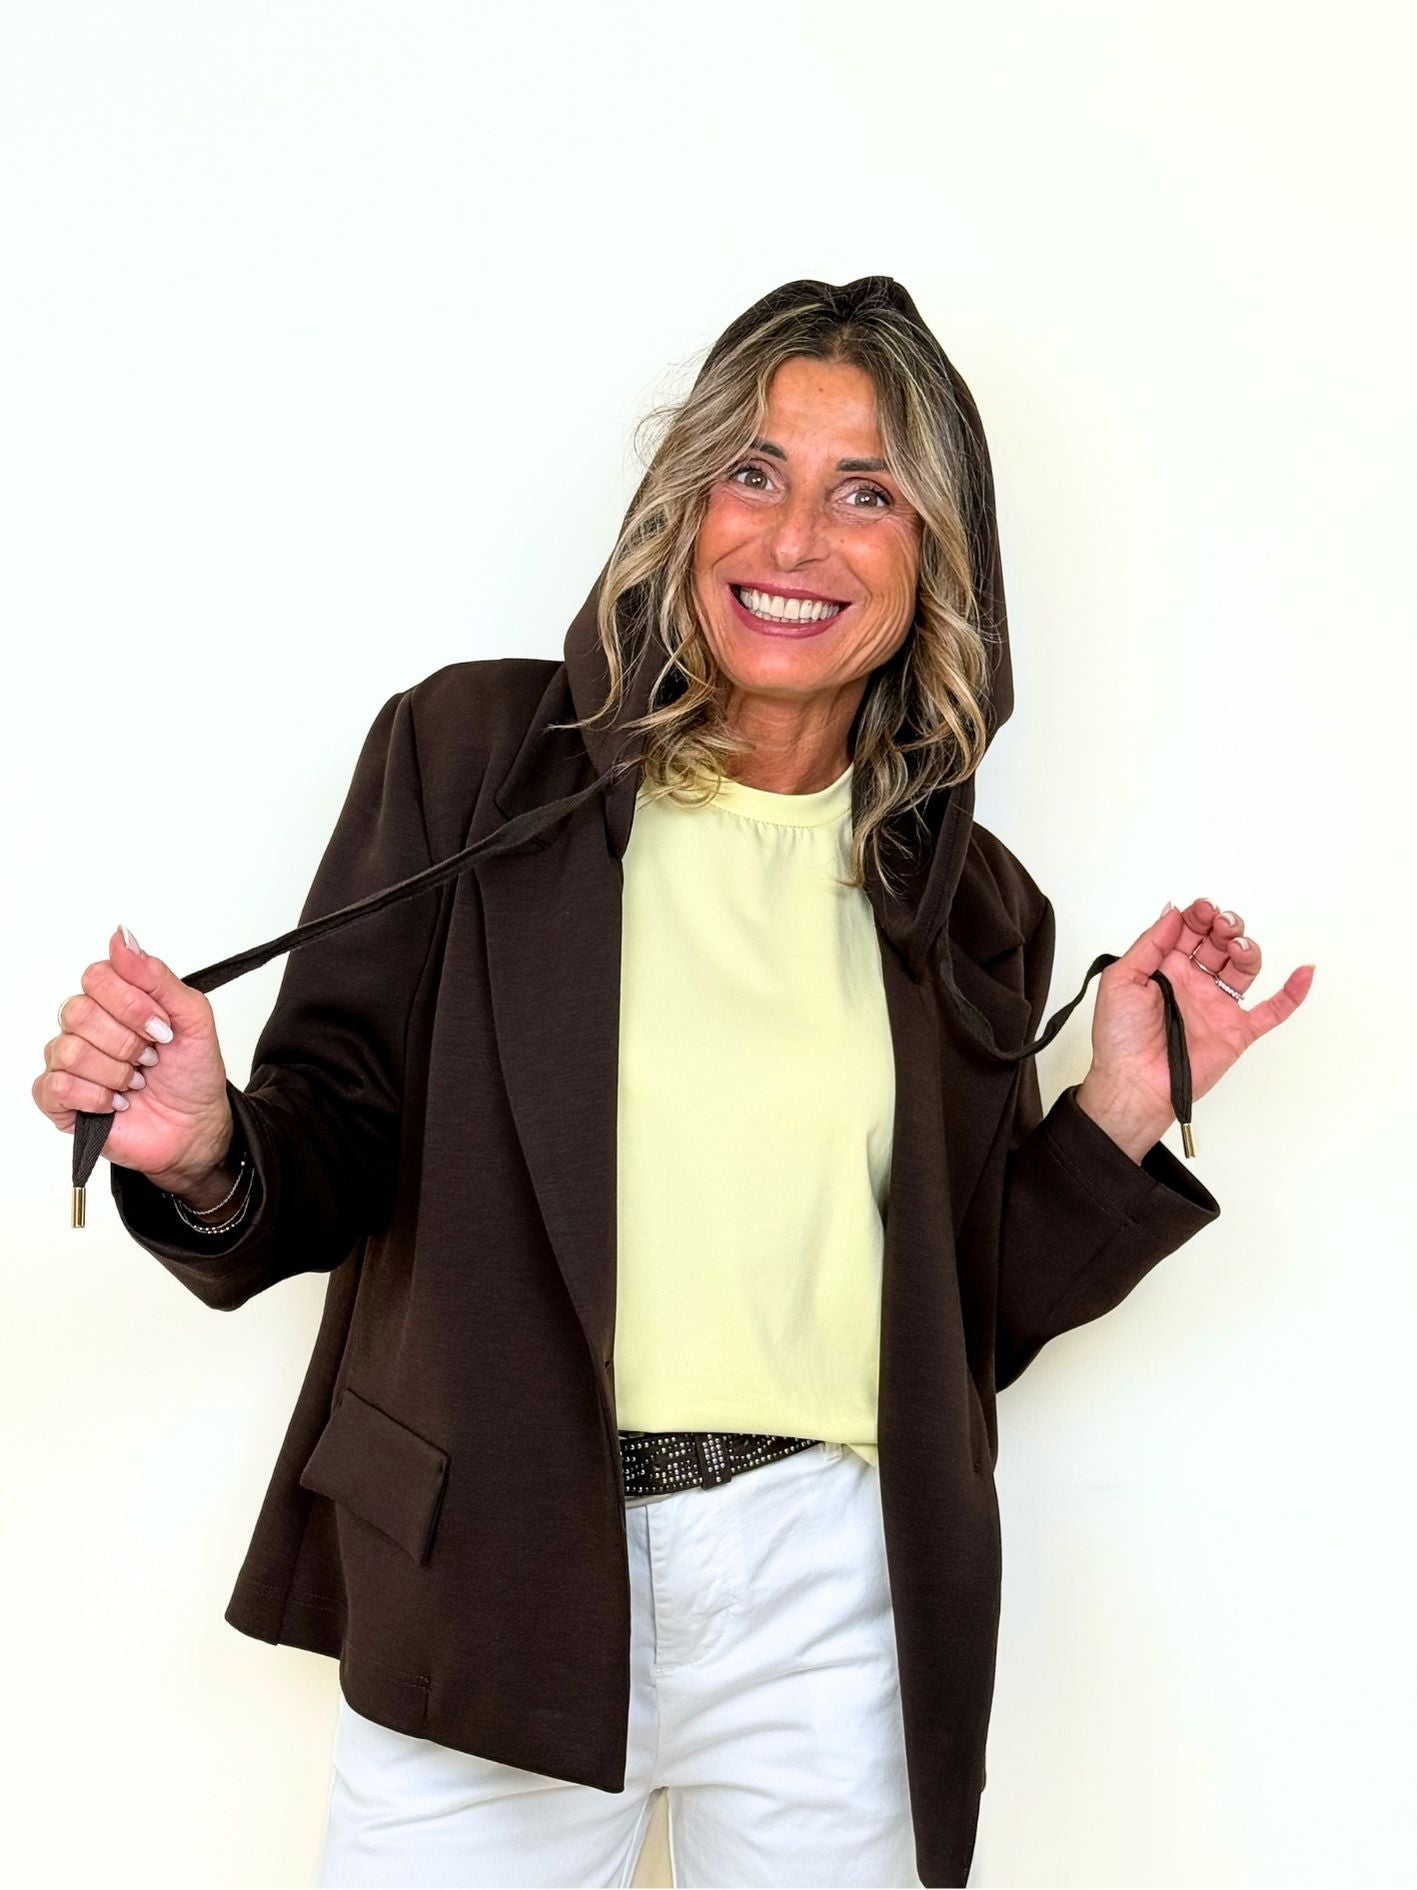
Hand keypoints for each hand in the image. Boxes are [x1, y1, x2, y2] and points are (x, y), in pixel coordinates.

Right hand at [34, 924, 234, 1190]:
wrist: (197, 1127)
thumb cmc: (192, 1073)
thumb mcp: (192, 1018)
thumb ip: (157, 976)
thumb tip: (122, 936)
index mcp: (115, 1001)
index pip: (97, 976)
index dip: (132, 1003)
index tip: (163, 1027)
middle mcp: (87, 1026)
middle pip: (78, 1011)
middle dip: (128, 1040)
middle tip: (152, 1058)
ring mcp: (69, 1062)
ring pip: (69, 1050)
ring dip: (116, 1071)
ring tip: (137, 1082)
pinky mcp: (60, 1100)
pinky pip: (54, 1085)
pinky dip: (95, 1096)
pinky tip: (116, 1102)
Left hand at [1076, 898, 1315, 1154]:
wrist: (1133, 1083)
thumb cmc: (1119, 1038)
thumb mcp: (1122, 979)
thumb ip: (1149, 945)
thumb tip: (1172, 913)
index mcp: (1166, 970)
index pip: (1189, 931)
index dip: (1199, 916)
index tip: (1203, 909)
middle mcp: (1194, 984)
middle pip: (1220, 944)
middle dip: (1225, 926)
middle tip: (1221, 924)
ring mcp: (1217, 1007)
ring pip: (1244, 968)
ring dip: (1247, 949)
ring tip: (1237, 946)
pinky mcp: (1236, 1031)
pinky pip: (1272, 1011)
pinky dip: (1292, 993)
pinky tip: (1305, 972)